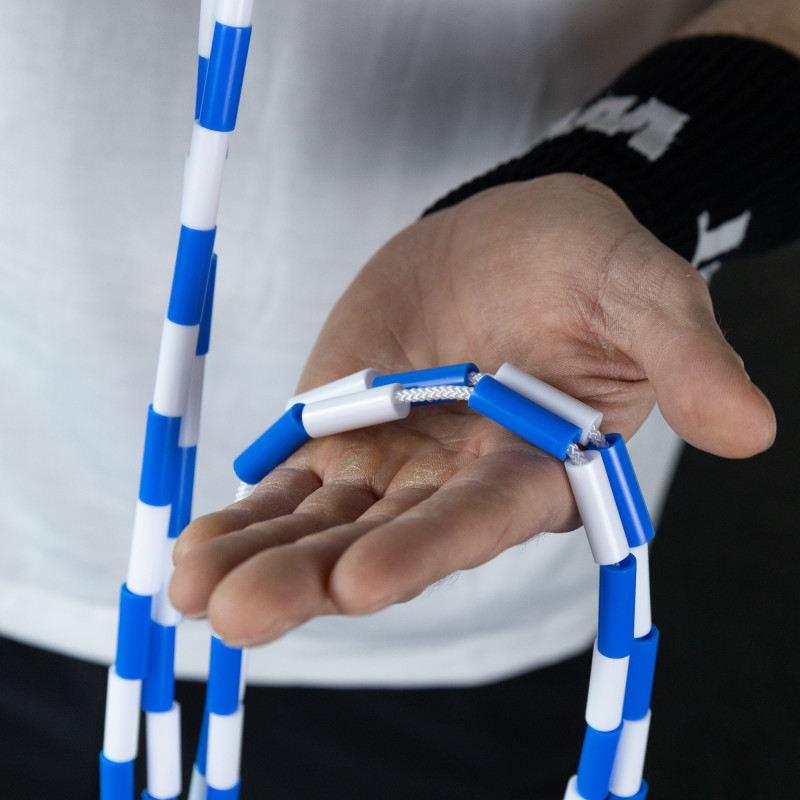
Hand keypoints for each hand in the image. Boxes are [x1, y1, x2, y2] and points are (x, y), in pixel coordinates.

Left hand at [169, 173, 773, 646]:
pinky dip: (248, 515)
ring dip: (263, 558)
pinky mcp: (346, 435)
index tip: (364, 582)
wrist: (512, 236)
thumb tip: (752, 426)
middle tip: (241, 615)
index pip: (483, 518)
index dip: (429, 548)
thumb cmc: (586, 262)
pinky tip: (196, 548)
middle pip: (388, 541)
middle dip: (315, 578)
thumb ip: (682, 353)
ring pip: (327, 525)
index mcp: (538, 466)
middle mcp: (462, 484)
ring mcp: (397, 467)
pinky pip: (293, 486)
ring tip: (195, 590)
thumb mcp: (642, 288)